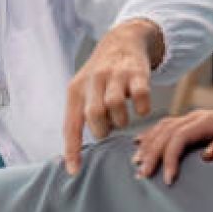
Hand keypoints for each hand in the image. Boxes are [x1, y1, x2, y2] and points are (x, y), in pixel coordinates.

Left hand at [64, 19, 163, 174]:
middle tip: (109, 128)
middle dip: (103, 129)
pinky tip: (140, 109)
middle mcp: (93, 80)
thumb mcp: (83, 90)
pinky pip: (139, 95)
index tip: (74, 171)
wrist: (122, 40)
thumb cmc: (101, 76)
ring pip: (115, 105)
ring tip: (122, 119)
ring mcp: (115, 75)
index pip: (71, 124)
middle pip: (94, 115)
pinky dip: (141, 108)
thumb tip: (76, 153)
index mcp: (76, 90)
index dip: (72, 149)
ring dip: (121, 120)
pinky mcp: (137, 72)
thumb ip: (81, 116)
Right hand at [133, 97, 212, 184]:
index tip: (168, 179)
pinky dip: (148, 136)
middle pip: (164, 134)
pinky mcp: (185, 123)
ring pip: (160, 130)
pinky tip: (138, 144)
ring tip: (137, 165)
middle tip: (143, 176)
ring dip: (147, 147)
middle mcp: (193, 118)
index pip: (179, 137)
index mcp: (206, 121)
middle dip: (152, 155)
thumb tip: (207, 155)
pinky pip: (161, 127)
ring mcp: (187, 119)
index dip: (170, 157)